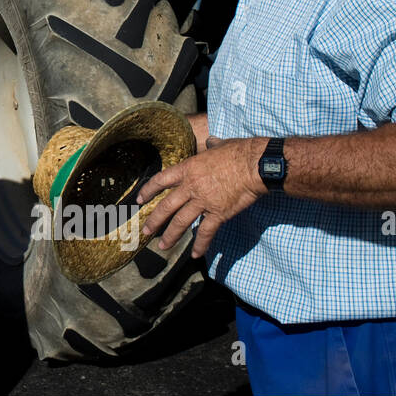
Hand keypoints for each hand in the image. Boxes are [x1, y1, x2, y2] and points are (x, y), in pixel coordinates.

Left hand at [136, 137, 266, 258]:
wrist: (256, 165)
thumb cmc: (239, 152)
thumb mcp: (219, 145)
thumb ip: (211, 146)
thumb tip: (211, 141)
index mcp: (187, 169)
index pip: (160, 180)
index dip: (148, 190)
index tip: (139, 199)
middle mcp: (191, 186)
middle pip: (166, 206)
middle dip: (154, 220)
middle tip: (145, 231)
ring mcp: (203, 201)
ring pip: (181, 221)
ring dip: (170, 235)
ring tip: (162, 246)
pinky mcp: (218, 213)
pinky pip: (206, 232)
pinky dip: (200, 245)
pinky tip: (196, 255)